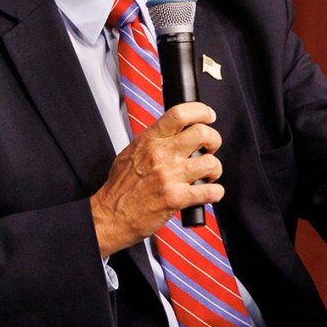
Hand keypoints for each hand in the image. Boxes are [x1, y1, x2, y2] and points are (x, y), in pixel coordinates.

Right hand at [90, 101, 224, 255]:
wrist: (111, 215)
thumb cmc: (120, 188)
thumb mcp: (130, 153)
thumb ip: (152, 141)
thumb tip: (172, 133)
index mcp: (149, 140)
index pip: (179, 114)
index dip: (201, 111)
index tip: (208, 116)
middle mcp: (160, 154)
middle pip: (202, 133)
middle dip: (214, 140)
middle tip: (210, 148)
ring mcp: (169, 176)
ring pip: (210, 162)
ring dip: (215, 169)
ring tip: (208, 175)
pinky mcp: (176, 198)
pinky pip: (210, 191)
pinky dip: (215, 192)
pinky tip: (209, 193)